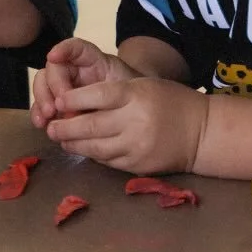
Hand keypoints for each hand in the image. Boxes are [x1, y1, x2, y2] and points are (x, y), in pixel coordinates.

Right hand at [30, 38, 136, 127]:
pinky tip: (42, 124)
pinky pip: (42, 105)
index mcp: (92, 61)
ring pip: (43, 85)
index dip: (63, 49)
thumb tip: (98, 101)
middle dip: (52, 86)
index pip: (76, 48)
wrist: (132, 112)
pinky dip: (39, 114)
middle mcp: (73, 70)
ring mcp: (62, 87)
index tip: (53, 56)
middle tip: (56, 106)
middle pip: (54, 69)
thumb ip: (116, 90)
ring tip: (47, 116)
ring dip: (41, 100)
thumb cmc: (131, 95)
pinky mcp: (57, 105)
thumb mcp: (130, 87)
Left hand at [44, 76, 207, 174]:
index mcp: (137, 95)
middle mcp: (135, 121)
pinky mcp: (137, 165)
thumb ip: (115, 93)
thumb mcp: (145, 86)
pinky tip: (85, 150)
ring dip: (74, 144)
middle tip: (50, 126)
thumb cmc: (170, 102)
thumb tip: (77, 102)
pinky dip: (92, 155)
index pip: (98, 96)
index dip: (74, 99)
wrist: (201, 132)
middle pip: (91, 125)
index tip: (59, 101)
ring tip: (62, 140)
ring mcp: (136, 146)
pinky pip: (107, 160)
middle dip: (65, 127)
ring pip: (95, 147)